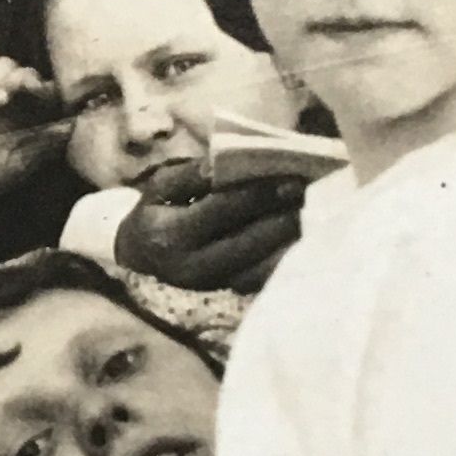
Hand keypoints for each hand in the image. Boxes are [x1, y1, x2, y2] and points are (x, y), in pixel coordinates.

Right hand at [0, 47, 61, 204]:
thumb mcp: (20, 166)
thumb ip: (45, 144)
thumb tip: (72, 124)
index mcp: (40, 114)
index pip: (51, 90)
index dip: (44, 86)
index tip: (34, 89)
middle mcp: (23, 95)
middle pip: (27, 71)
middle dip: (12, 83)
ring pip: (4, 62)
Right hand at [113, 157, 302, 295]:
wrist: (141, 256)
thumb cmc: (156, 213)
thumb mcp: (160, 186)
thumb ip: (192, 174)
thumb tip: (224, 163)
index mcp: (172, 235)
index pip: (223, 209)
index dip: (259, 193)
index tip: (291, 177)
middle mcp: (194, 266)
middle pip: (250, 240)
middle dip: (284, 216)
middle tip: (312, 194)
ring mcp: (214, 284)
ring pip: (262, 265)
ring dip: (291, 239)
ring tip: (313, 212)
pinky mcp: (229, 292)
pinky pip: (265, 278)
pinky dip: (287, 257)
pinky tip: (304, 236)